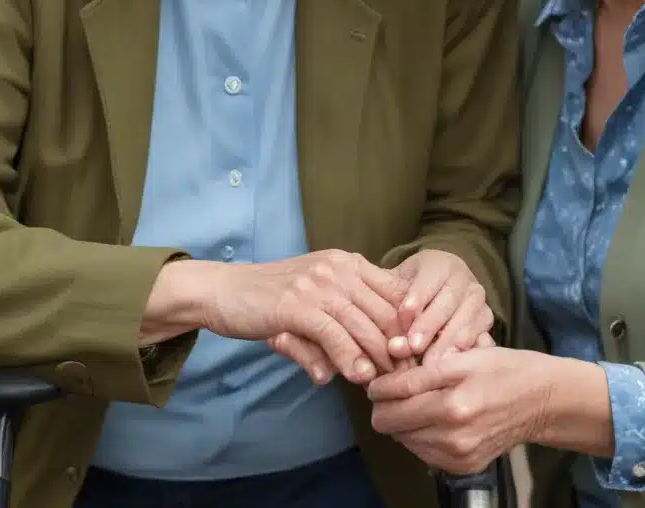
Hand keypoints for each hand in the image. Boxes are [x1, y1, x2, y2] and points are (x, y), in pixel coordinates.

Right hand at [159, 251, 405, 383]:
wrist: (226, 290)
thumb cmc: (275, 298)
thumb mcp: (317, 300)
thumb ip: (345, 321)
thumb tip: (367, 361)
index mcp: (348, 262)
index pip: (396, 292)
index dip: (412, 325)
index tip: (418, 355)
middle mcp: (338, 268)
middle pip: (385, 310)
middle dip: (400, 347)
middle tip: (408, 376)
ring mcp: (317, 285)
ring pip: (363, 324)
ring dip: (379, 357)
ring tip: (387, 381)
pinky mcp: (296, 304)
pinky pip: (332, 333)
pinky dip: (348, 357)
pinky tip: (356, 375)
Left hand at [367, 250, 493, 360]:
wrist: (443, 288)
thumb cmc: (412, 290)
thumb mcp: (399, 283)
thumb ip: (389, 297)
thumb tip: (373, 315)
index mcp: (441, 264)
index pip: (428, 280)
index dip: (416, 298)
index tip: (403, 317)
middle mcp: (464, 279)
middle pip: (447, 303)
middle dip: (429, 326)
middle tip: (413, 346)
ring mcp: (478, 301)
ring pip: (465, 323)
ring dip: (446, 344)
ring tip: (428, 364)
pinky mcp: (487, 322)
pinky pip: (480, 338)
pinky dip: (466, 354)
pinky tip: (452, 367)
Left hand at [367, 346, 546, 473]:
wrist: (542, 401)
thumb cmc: (504, 369)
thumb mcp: (464, 356)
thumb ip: (423, 370)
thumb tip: (387, 378)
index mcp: (452, 403)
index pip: (393, 398)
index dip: (379, 386)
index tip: (378, 381)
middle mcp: (452, 434)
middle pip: (390, 425)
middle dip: (386, 406)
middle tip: (394, 390)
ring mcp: (458, 455)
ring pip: (403, 440)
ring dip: (403, 421)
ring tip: (417, 402)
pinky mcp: (463, 467)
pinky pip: (423, 452)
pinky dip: (420, 435)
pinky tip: (433, 418)